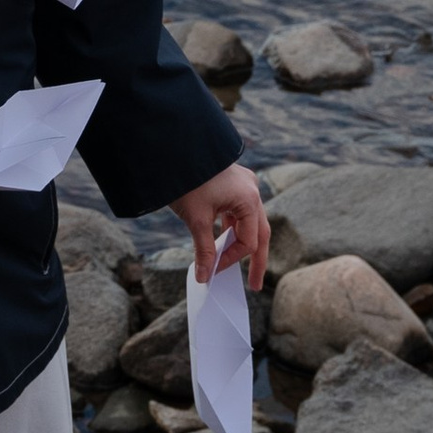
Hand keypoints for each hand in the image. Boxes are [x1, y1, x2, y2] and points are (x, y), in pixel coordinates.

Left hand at [173, 163, 268, 291]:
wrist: (173, 146)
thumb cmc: (186, 180)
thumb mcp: (196, 219)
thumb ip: (204, 250)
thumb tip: (205, 278)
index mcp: (249, 199)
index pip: (248, 241)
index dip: (231, 259)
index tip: (213, 270)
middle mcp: (252, 190)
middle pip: (259, 232)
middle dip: (255, 259)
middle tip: (254, 285)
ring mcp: (244, 184)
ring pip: (250, 221)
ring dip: (242, 241)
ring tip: (236, 263)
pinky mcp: (233, 181)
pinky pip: (239, 209)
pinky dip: (233, 225)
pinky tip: (225, 238)